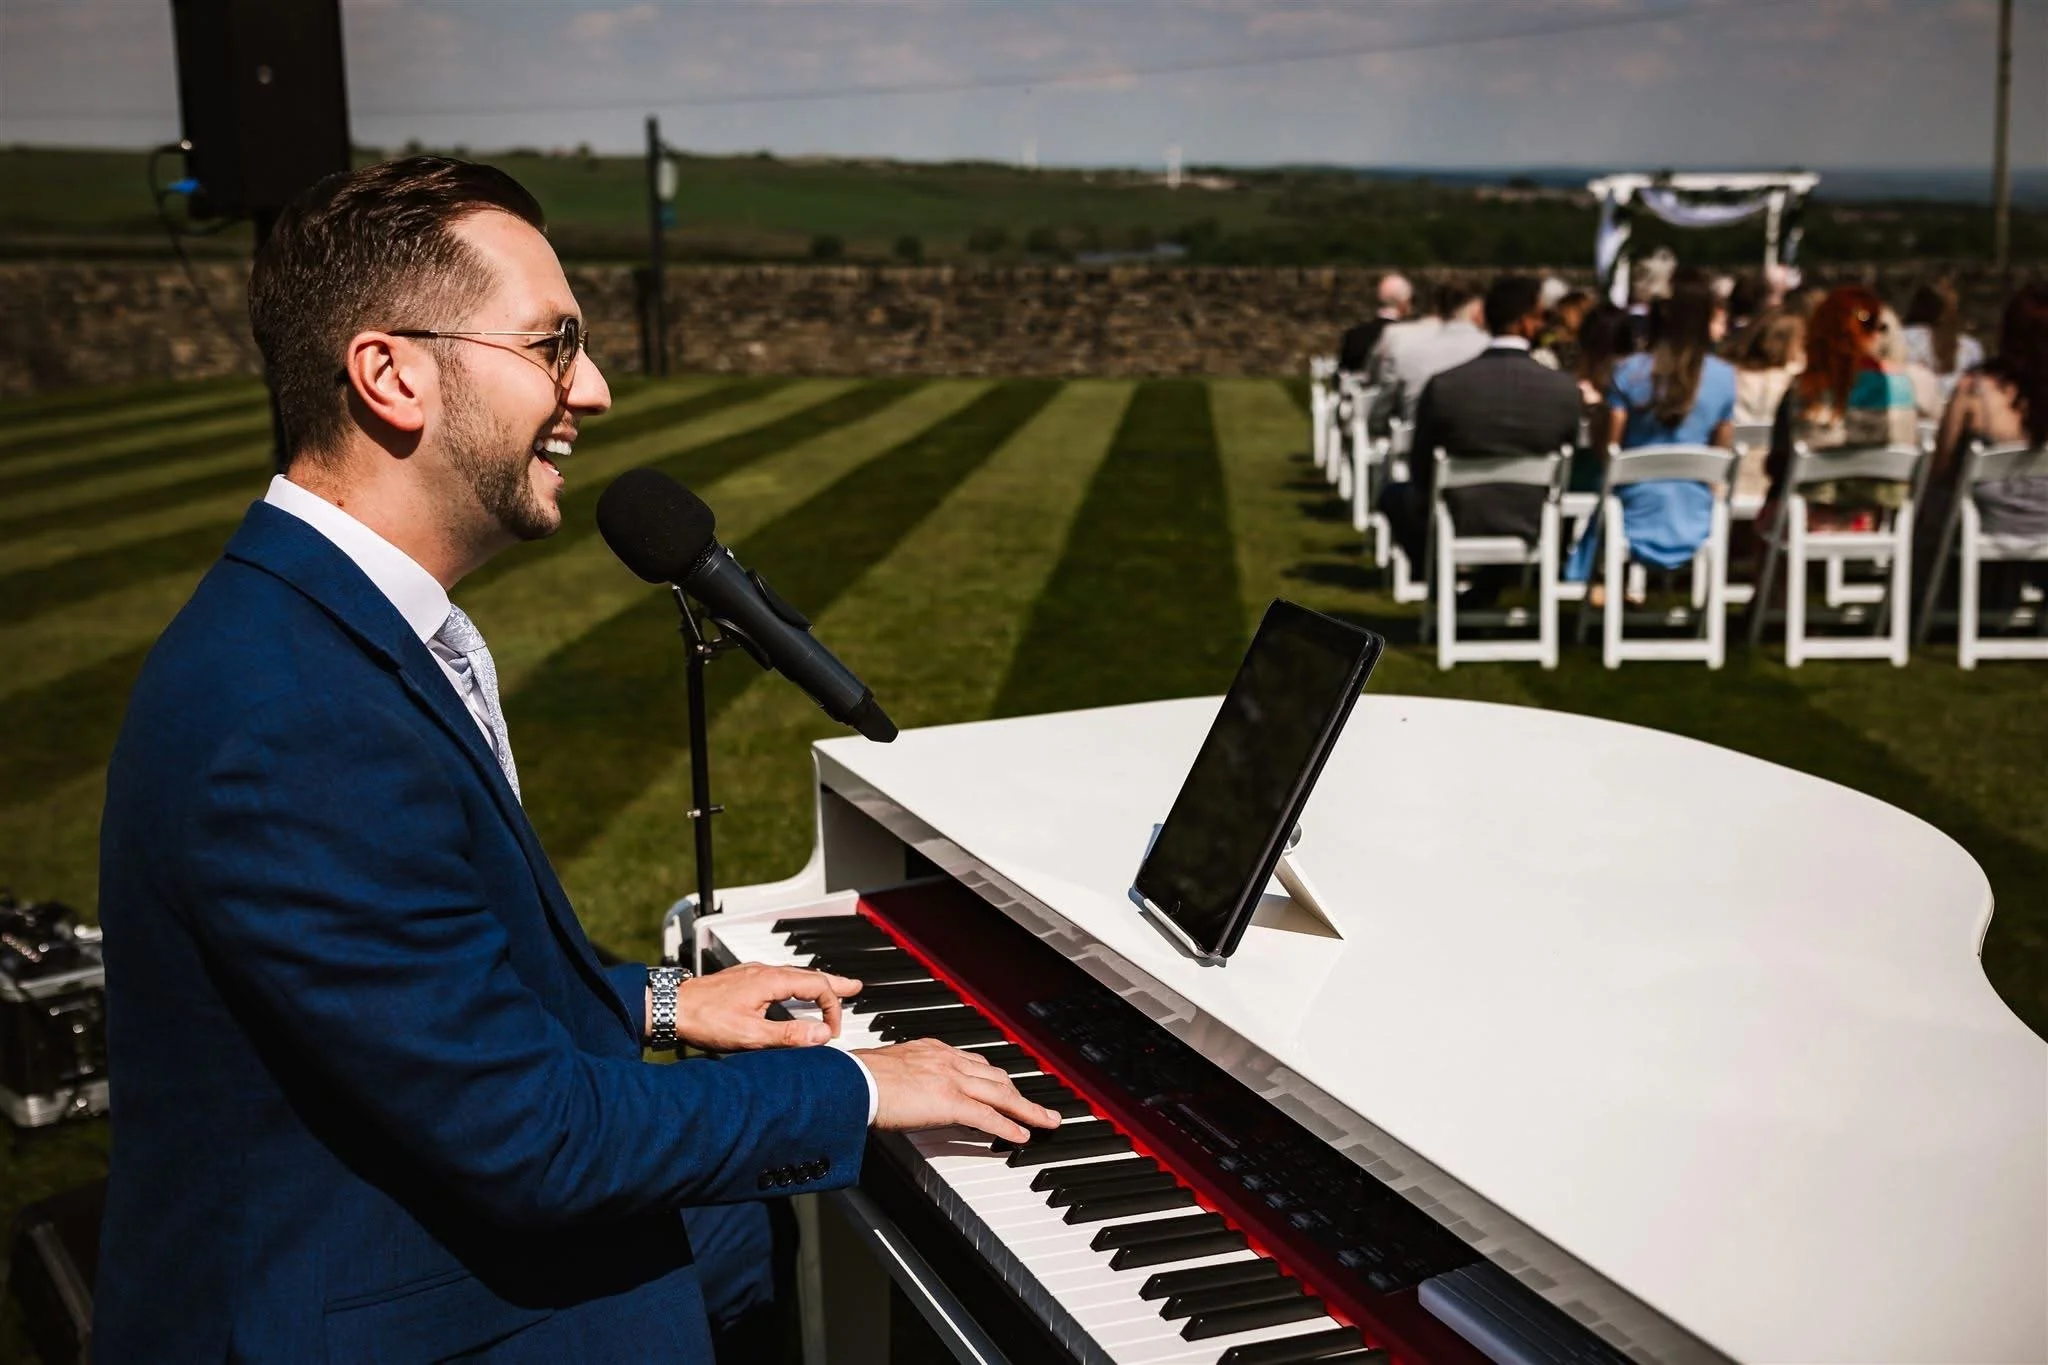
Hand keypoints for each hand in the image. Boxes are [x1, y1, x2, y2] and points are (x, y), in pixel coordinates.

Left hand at [661, 963, 860, 1051]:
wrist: (669, 1008)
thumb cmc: (705, 1020)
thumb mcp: (751, 1035)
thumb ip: (789, 1036)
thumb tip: (822, 1035)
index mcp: (771, 981)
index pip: (817, 987)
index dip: (832, 1009)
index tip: (832, 1032)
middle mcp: (764, 971)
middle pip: (809, 974)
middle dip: (834, 983)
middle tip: (854, 987)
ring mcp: (752, 974)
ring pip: (793, 974)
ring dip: (815, 982)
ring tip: (830, 990)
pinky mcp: (741, 980)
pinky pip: (778, 977)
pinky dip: (796, 984)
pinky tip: (791, 993)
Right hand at [853, 1038, 1062, 1143]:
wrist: (854, 1081)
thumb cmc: (861, 1077)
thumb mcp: (893, 1067)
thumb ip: (909, 1074)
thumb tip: (908, 1088)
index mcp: (935, 1050)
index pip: (976, 1064)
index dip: (996, 1078)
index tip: (1006, 1085)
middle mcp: (949, 1060)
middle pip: (996, 1078)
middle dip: (1020, 1093)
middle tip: (1038, 1106)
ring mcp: (952, 1080)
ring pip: (1001, 1094)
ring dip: (1027, 1109)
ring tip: (1045, 1121)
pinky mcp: (950, 1101)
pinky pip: (988, 1116)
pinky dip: (1008, 1127)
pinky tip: (1022, 1135)